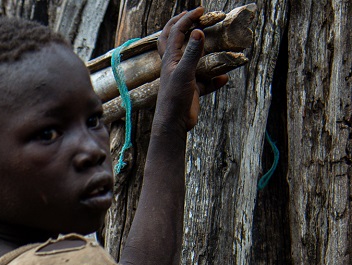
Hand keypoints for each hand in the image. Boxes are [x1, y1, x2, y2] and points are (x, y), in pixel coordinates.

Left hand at [154, 7, 228, 133]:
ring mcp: (184, 78)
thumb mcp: (184, 73)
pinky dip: (215, 79)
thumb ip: (192, 53)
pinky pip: (206, 82)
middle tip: (195, 16)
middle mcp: (175, 66)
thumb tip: (198, 31)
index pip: (176, 32)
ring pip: (194, 60)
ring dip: (204, 51)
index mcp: (170, 59)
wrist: (174, 124)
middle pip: (175, 41)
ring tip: (215, 42)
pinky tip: (224, 79)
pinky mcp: (192, 90)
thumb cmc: (174, 99)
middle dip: (183, 26)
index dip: (186, 19)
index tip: (200, 10)